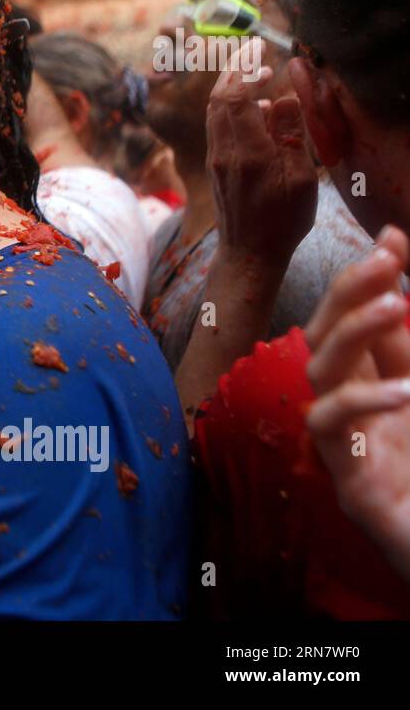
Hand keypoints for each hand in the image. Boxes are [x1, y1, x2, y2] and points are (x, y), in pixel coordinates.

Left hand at [205, 45, 316, 269]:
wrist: (249, 255)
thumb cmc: (281, 221)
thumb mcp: (300, 178)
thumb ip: (291, 135)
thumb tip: (283, 97)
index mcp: (247, 152)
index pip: (236, 97)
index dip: (245, 68)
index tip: (260, 49)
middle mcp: (223, 152)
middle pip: (218, 100)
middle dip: (234, 71)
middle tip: (254, 52)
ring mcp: (215, 160)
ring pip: (214, 113)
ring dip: (231, 89)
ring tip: (256, 76)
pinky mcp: (215, 168)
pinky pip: (218, 128)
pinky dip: (231, 109)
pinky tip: (254, 111)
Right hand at [304, 225, 409, 580]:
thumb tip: (398, 246)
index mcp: (373, 386)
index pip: (353, 320)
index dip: (365, 279)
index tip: (392, 238)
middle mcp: (350, 409)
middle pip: (323, 335)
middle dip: (349, 293)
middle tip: (386, 260)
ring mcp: (344, 445)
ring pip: (318, 372)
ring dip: (353, 332)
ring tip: (398, 305)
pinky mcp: (348, 481)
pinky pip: (332, 427)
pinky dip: (362, 401)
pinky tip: (404, 391)